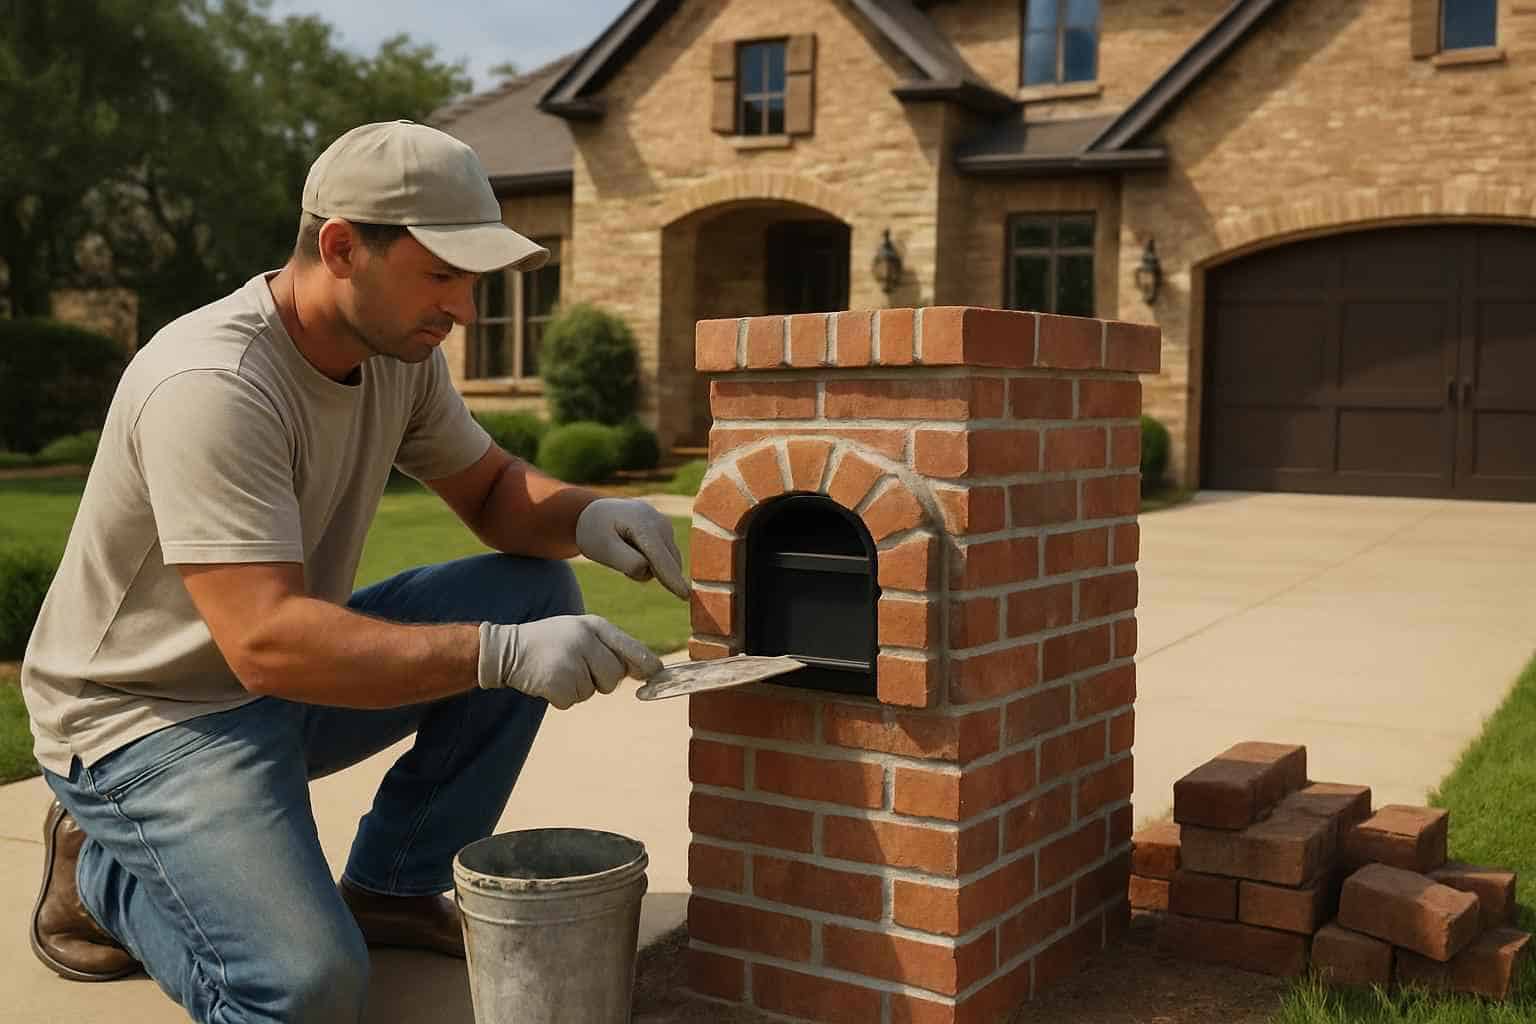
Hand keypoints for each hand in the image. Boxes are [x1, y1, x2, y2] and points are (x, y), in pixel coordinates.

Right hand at [477, 616, 662, 709]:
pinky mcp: (557, 681)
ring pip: (593, 691)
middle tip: (579, 669)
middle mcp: (585, 640)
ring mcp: (571, 661)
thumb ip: (610, 646)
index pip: (630, 647)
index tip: (657, 674)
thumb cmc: (550, 642)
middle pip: (614, 676)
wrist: (506, 649)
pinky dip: (562, 698)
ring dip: (579, 688)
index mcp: (594, 625)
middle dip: (601, 680)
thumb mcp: (580, 632)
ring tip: (560, 670)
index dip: (647, 663)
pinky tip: (548, 681)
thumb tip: (647, 671)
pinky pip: (573, 700)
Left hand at [575, 498, 688, 598]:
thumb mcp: (603, 548)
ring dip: (648, 567)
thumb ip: (628, 562)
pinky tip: (633, 547)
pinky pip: (665, 558)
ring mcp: (666, 526)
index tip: (686, 596)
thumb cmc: (596, 531)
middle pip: (666, 563)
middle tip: (617, 555)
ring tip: (624, 549)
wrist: (597, 512)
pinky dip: (651, 561)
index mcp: (643, 524)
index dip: (672, 579)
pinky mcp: (668, 531)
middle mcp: (660, 522)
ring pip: (667, 563)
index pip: (660, 558)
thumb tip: (650, 572)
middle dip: (647, 571)